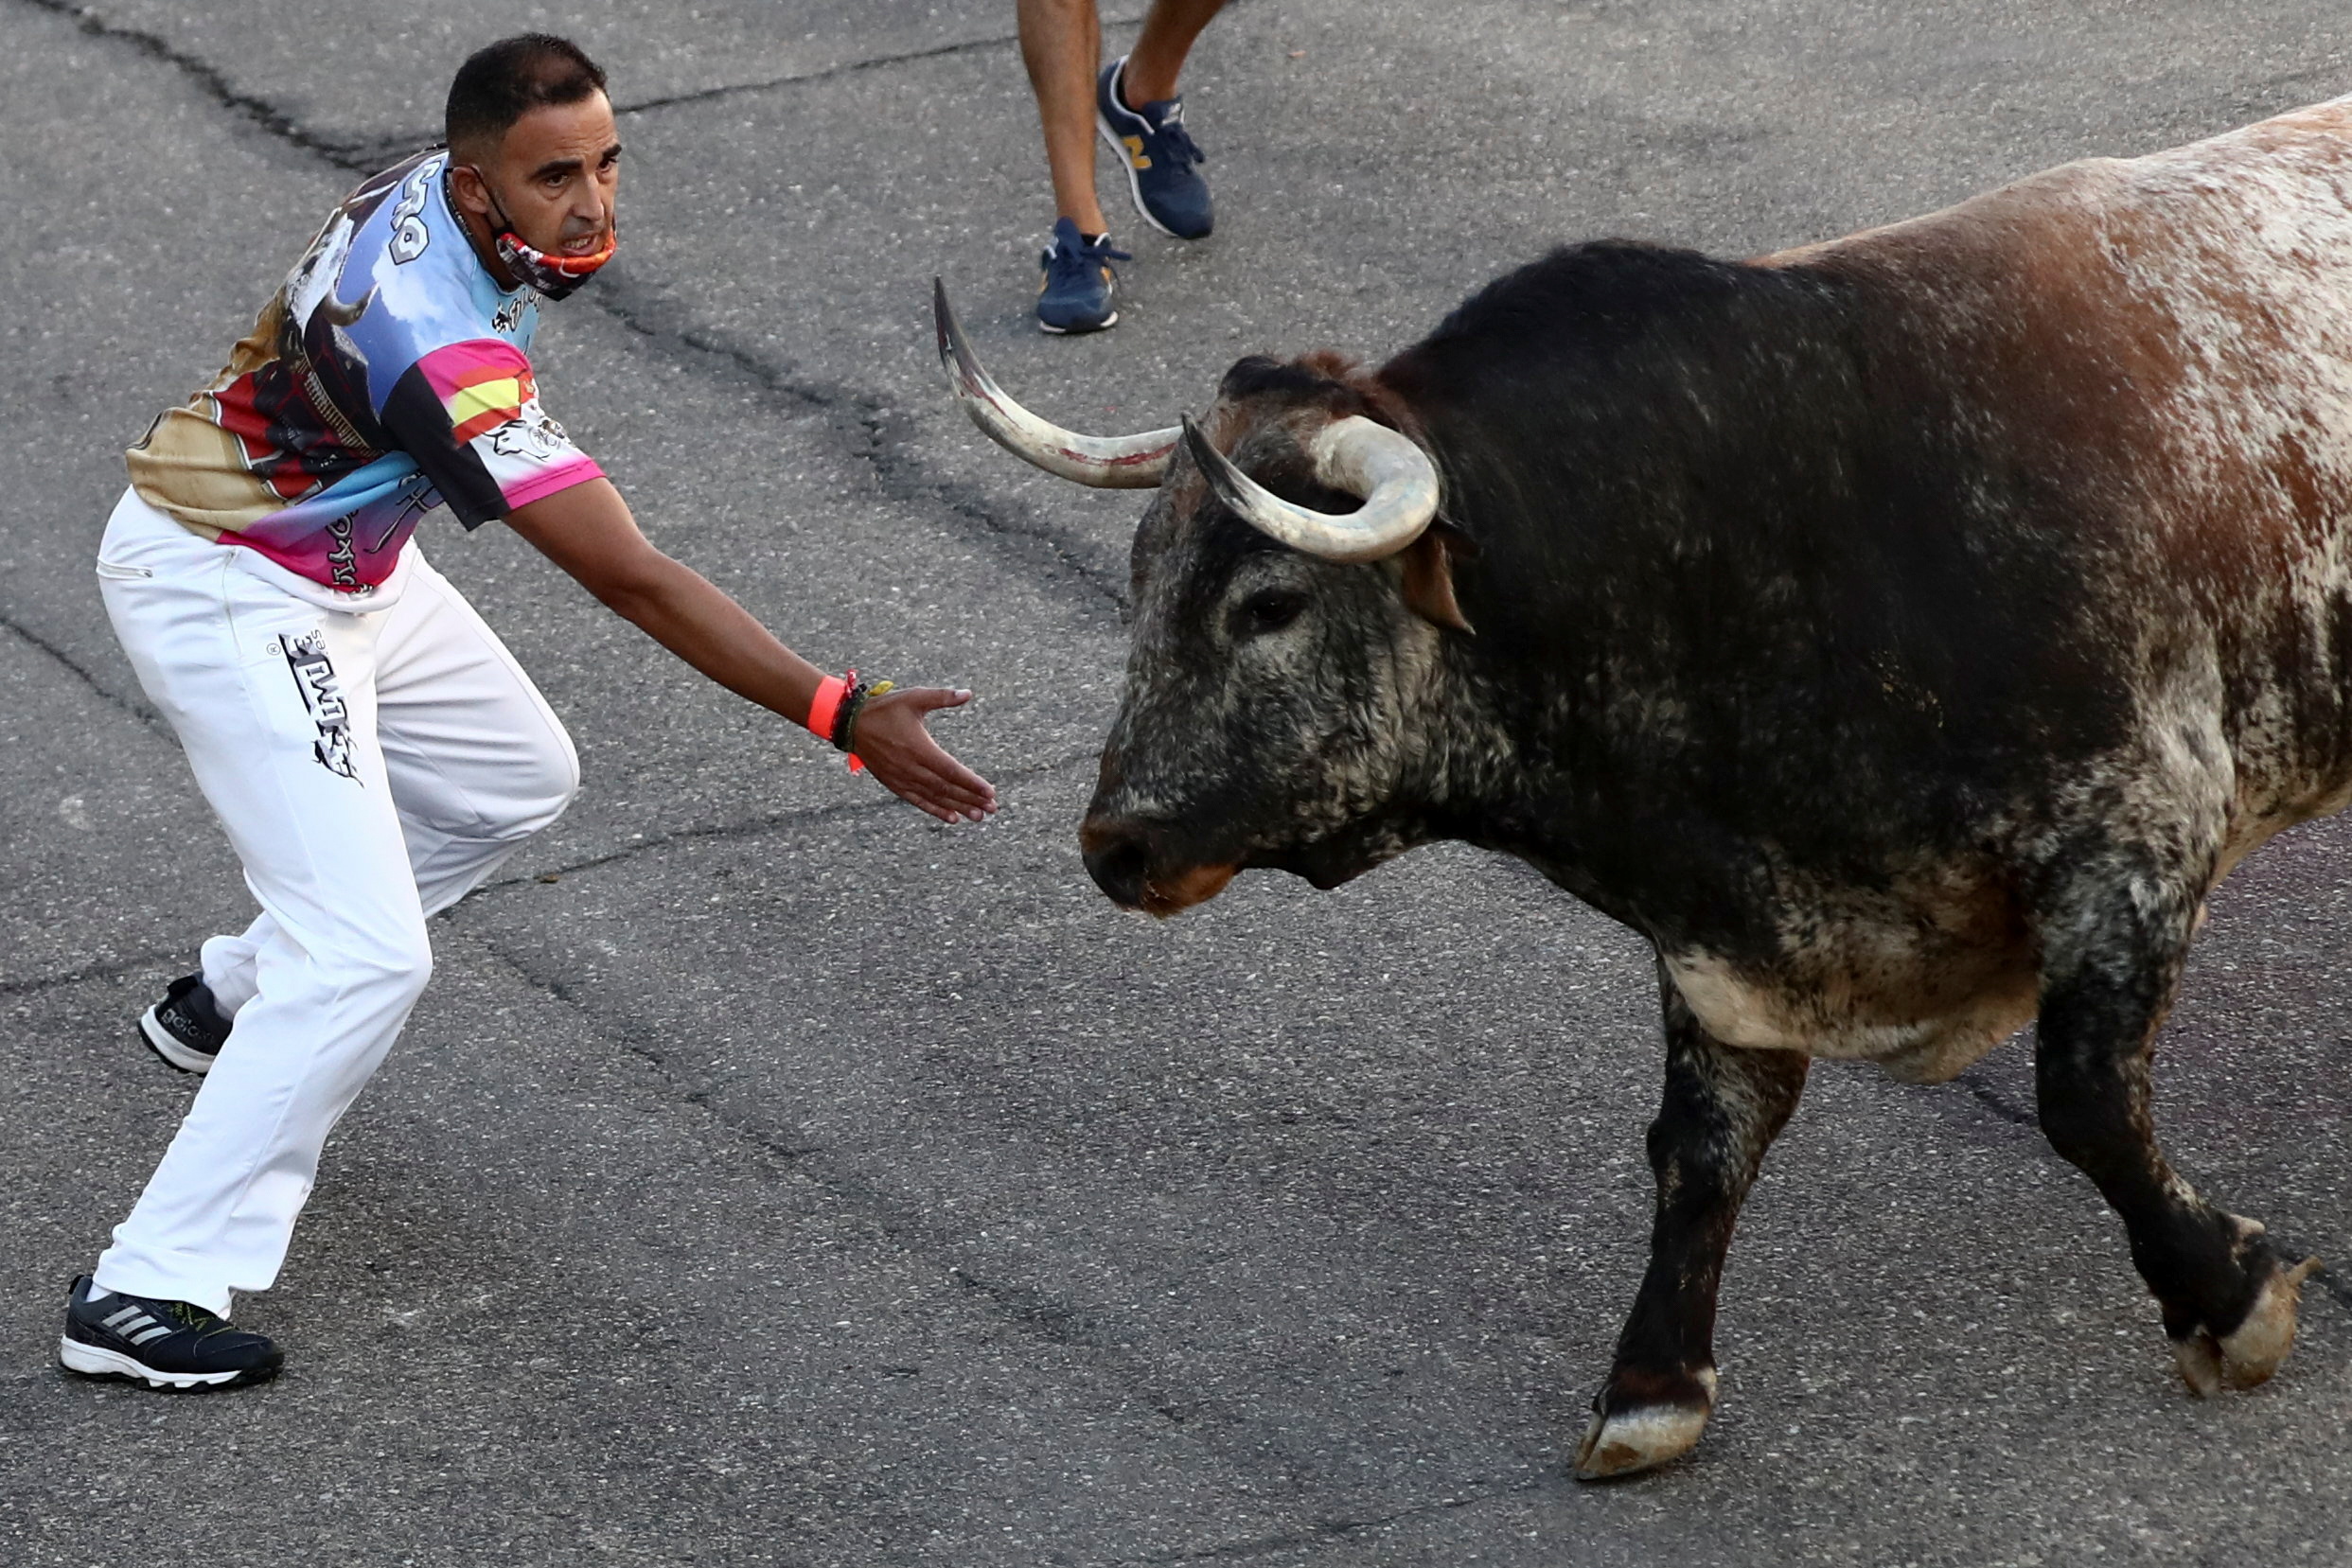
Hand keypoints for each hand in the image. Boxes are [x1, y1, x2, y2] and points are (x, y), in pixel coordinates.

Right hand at [848, 687, 998, 823]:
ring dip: (958, 807)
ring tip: (978, 816)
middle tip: (992, 808)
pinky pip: (918, 801)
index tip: (990, 791)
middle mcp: (911, 768)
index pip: (951, 771)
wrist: (851, 724)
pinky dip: (935, 810)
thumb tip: (968, 692)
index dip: (972, 783)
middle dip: (971, 798)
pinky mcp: (894, 784)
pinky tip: (952, 818)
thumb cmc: (885, 708)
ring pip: (935, 797)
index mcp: (919, 748)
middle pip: (946, 788)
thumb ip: (942, 696)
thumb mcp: (914, 698)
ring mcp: (902, 778)